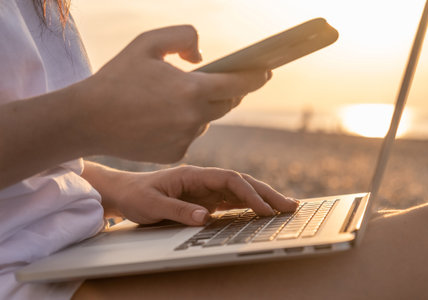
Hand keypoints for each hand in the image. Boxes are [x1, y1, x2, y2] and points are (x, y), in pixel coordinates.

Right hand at [78, 25, 270, 162]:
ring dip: (199, 109)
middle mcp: (193, 118)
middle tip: (216, 81)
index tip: (266, 72)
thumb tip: (204, 57)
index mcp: (191, 90)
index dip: (255, 77)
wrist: (88, 119)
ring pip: (206, 120)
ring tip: (170, 100)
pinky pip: (189, 136)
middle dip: (225, 92)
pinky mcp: (175, 154)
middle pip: (226, 104)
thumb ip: (183, 36)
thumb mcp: (147, 42)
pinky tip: (159, 119)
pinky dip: (183, 126)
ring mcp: (185, 139)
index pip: (238, 84)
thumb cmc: (116, 77)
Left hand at [98, 165, 297, 225]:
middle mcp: (203, 180)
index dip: (250, 193)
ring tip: (284, 208)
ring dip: (262, 199)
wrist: (125, 192)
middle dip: (266, 193)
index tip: (264, 209)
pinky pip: (231, 202)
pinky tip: (262, 212)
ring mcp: (205, 189)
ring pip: (240, 191)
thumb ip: (177, 210)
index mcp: (193, 175)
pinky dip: (249, 206)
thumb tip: (205, 218)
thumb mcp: (151, 204)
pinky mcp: (205, 199)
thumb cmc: (136, 195)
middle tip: (289, 206)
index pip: (230, 180)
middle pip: (242, 182)